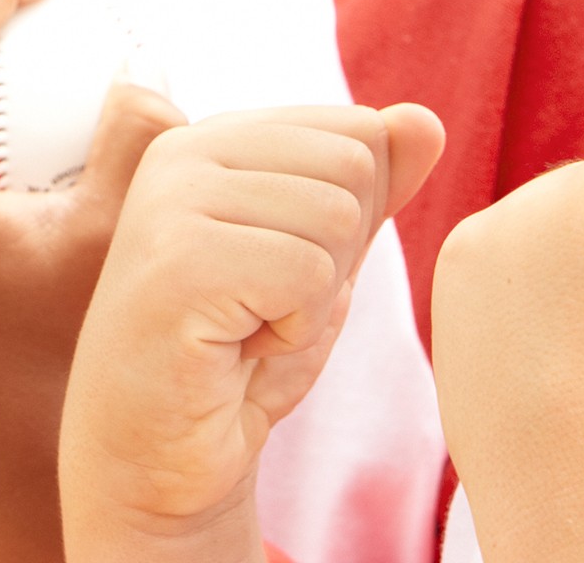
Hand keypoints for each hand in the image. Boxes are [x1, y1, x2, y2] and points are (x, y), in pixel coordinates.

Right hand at [59, 103, 444, 562]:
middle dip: (336, 257)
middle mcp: (183, 152)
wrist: (157, 464)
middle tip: (262, 310)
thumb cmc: (235, 363)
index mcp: (214, 139)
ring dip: (313, 301)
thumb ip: (372, 189)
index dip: (350, 221)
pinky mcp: (177, 261)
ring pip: (335, 218)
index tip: (279, 275)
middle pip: (353, 167)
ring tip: (245, 328)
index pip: (355, 129)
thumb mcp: (324, 264)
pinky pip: (308, 274)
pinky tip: (235, 350)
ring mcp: (171, 201)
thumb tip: (426, 119)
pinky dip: (293, 331)